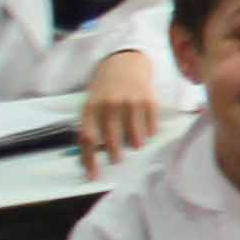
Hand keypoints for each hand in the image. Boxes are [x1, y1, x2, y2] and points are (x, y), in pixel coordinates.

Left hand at [74, 47, 162, 169]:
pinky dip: (148, 133)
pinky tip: (145, 128)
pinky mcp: (148, 101)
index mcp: (92, 106)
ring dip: (134, 145)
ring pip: (134, 138)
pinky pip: (150, 128)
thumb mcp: (92, 103)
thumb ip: (90, 127)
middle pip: (112, 141)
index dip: (90, 160)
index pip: (89, 138)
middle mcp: (110, 104)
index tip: (93, 176)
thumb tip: (89, 158)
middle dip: (115, 155)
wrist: (125, 62)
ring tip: (133, 143)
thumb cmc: (105, 89)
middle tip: (117, 158)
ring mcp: (130, 102)